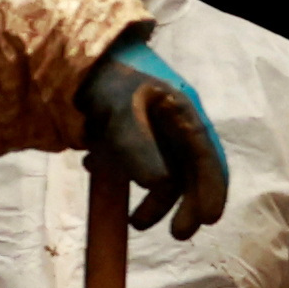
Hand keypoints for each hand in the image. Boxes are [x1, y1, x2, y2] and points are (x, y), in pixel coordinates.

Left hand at [76, 36, 230, 233]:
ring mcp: (153, 128)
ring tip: (133, 221)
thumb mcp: (120, 108)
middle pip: (191, 170)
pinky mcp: (131, 131)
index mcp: (183, 114)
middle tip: (176, 234)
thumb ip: (138, 144)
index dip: (212, 189)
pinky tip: (98, 175)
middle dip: (186, 204)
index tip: (208, 220)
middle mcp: (174, 123)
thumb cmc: (105, 77)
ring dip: (154, 199)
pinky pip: (137, 161)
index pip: (207, 157)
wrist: (76, 54)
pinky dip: (125, 176)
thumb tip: (159, 185)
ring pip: (164, 171)